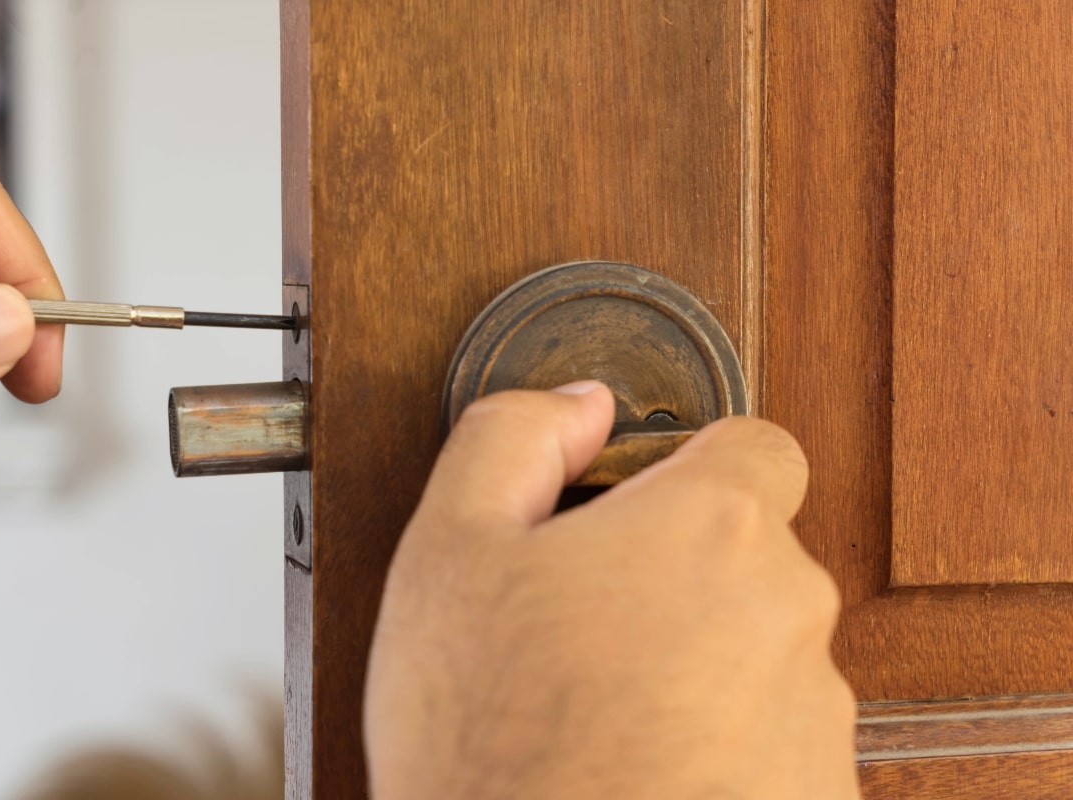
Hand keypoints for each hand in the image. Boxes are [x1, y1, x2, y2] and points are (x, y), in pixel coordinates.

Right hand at [365, 382, 858, 798]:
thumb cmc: (488, 743)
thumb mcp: (447, 551)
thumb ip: (513, 437)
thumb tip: (578, 403)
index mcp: (709, 527)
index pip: (756, 445)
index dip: (691, 466)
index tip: (641, 506)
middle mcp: (787, 611)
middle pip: (750, 556)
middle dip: (677, 576)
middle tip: (585, 628)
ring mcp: (815, 714)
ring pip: (760, 653)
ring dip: (698, 666)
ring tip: (601, 714)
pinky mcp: (819, 794)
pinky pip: (774, 739)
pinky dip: (721, 747)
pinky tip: (641, 769)